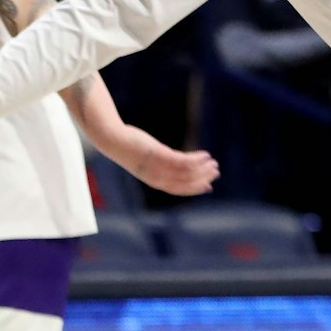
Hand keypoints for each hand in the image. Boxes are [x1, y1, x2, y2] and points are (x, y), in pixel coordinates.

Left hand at [93, 123, 218, 195]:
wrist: (114, 140)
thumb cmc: (129, 149)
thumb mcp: (145, 160)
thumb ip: (159, 164)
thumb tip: (170, 162)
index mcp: (154, 180)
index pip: (177, 189)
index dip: (194, 189)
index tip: (207, 187)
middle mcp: (157, 177)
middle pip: (185, 182)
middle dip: (202, 178)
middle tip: (215, 173)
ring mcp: (158, 167)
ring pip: (187, 172)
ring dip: (203, 169)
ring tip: (214, 163)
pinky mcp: (160, 155)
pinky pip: (183, 160)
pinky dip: (197, 159)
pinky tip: (205, 155)